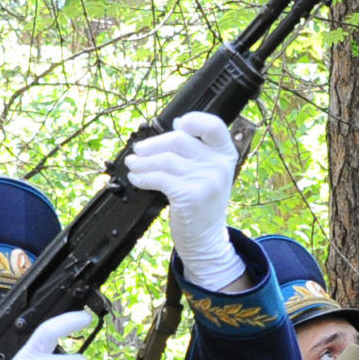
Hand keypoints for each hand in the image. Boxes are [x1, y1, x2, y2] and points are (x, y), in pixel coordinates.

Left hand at [126, 113, 244, 292]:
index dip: (193, 120)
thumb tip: (168, 131)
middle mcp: (219, 165)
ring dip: (142, 162)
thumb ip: (196, 153)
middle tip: (138, 151)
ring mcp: (207, 180)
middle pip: (180, 140)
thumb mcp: (208, 175)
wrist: (206, 240)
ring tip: (132, 165)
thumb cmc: (201, 206)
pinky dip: (143, 177)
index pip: (213, 125)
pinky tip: (137, 179)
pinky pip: (159, 178)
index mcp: (226, 155)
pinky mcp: (191, 195)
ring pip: (165, 159)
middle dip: (153, 145)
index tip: (176, 125)